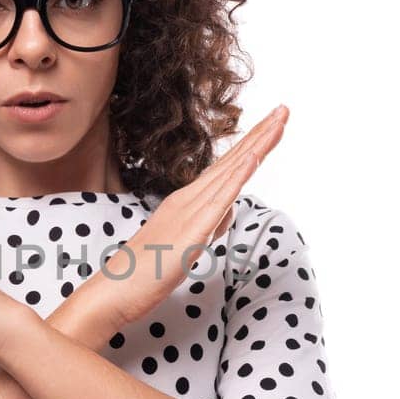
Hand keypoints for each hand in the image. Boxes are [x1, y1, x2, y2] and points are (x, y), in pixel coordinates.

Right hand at [91, 105, 289, 330]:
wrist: (114, 289)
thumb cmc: (145, 271)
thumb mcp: (187, 244)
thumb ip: (208, 224)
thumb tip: (228, 209)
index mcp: (187, 201)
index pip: (226, 168)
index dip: (251, 144)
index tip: (272, 123)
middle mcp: (189, 198)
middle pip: (232, 161)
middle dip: (260, 134)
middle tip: (284, 109)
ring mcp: (190, 212)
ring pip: (230, 172)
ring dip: (256, 145)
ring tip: (278, 121)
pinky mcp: (192, 231)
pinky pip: (220, 199)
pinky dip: (239, 176)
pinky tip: (254, 157)